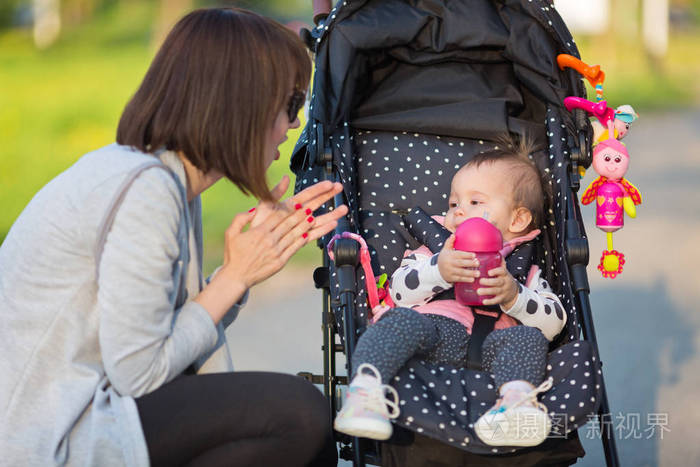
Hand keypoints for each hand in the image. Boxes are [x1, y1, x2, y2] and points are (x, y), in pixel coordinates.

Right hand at [224, 179, 347, 287]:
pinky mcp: (281, 261)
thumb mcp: (232, 232)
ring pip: (299, 232)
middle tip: (327, 198)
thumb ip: (242, 217)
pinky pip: (298, 247)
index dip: (296, 204)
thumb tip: (253, 208)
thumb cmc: (234, 254)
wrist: (235, 277)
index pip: (281, 213)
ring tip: (332, 215)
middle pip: (295, 219)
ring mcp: (277, 250)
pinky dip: (309, 238)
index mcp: (259, 230)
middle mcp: (270, 239)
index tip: (309, 197)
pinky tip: (320, 231)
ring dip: (318, 222)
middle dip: (313, 206)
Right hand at [437, 234, 479, 283]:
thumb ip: (449, 242)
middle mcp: (449, 263)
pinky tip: (472, 279)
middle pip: (460, 263)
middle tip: (478, 263)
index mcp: (450, 255)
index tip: (474, 255)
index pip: (459, 255)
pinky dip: (465, 279)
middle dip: (470, 263)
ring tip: (478, 273)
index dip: (466, 255)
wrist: (436, 269)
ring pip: (460, 272)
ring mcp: (450, 271)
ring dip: (470, 273)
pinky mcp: (450, 278)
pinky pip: (459, 279)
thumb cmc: (445, 258)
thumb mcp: (445, 250)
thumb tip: (453, 235)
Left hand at [476, 258, 518, 307]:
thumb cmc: (504, 279)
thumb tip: (495, 250)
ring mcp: (503, 291)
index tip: (489, 272)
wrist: (513, 293)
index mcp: (505, 274)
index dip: (496, 271)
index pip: (502, 271)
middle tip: (480, 281)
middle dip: (489, 282)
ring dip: (487, 291)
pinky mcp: (501, 299)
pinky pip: (496, 301)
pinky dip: (490, 301)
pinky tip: (483, 301)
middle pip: (498, 282)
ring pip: (496, 291)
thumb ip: (499, 263)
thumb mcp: (504, 271)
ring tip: (478, 291)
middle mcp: (505, 282)